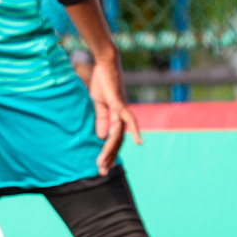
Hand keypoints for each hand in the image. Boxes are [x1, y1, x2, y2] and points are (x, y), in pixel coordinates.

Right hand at [88, 53, 142, 174]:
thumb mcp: (98, 104)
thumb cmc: (102, 81)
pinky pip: (128, 119)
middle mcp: (122, 116)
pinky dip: (134, 131)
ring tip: (103, 164)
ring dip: (111, 150)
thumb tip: (102, 137)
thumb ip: (101, 119)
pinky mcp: (120, 103)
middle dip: (109, 157)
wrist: (105, 64)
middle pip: (117, 141)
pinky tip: (138, 143)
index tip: (102, 166)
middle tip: (102, 173)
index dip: (108, 152)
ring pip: (118, 136)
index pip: (113, 139)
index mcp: (115, 117)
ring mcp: (122, 110)